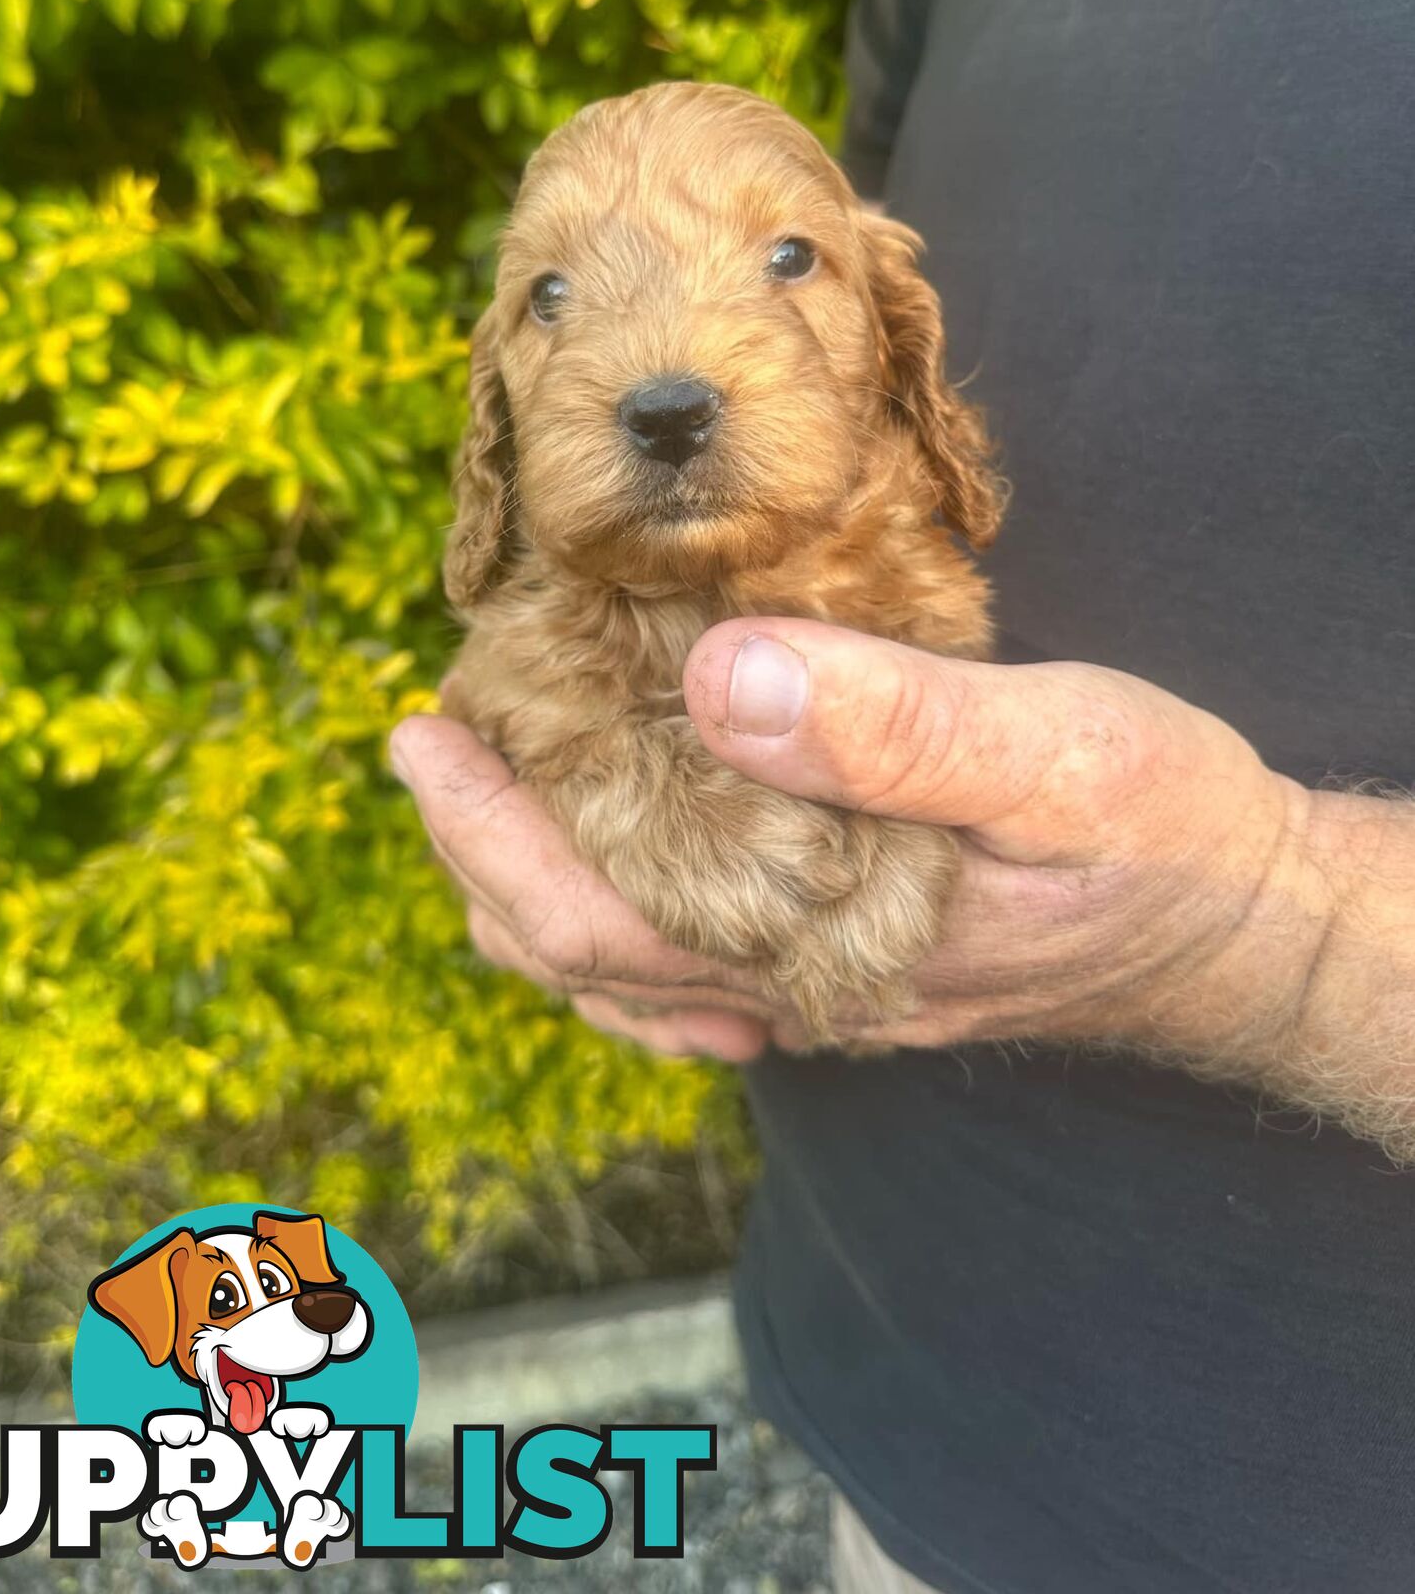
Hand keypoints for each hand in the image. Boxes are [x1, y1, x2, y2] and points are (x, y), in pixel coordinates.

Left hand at [390, 624, 1330, 1063]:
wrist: (1243, 921)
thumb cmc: (1160, 834)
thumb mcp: (1054, 755)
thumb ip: (896, 728)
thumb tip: (720, 680)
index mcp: (821, 949)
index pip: (597, 924)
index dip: (490, 835)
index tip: (428, 735)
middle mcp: (797, 990)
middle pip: (584, 957)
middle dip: (483, 851)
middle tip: (433, 739)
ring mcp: (817, 986)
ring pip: (626, 970)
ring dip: (536, 881)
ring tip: (491, 781)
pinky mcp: (847, 958)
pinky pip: (689, 959)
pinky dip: (618, 902)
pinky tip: (609, 847)